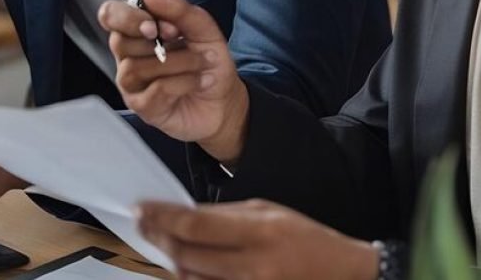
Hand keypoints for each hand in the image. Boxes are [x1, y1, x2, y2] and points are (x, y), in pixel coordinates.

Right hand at [98, 0, 249, 163]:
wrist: (225, 99)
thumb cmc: (209, 62)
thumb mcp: (202, 27)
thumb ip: (177, 8)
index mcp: (138, 31)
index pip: (110, 15)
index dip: (127, 17)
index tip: (154, 23)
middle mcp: (129, 56)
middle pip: (118, 41)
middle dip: (157, 39)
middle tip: (181, 39)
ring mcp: (133, 84)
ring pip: (136, 68)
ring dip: (178, 62)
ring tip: (200, 63)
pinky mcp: (143, 107)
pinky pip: (155, 90)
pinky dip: (184, 82)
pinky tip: (199, 81)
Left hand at [138, 199, 379, 279]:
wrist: (339, 272)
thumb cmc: (302, 237)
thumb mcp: (266, 211)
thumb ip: (224, 215)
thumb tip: (183, 214)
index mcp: (258, 231)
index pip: (196, 224)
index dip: (162, 217)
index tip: (141, 208)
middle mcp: (253, 265)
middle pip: (187, 254)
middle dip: (158, 237)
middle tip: (141, 224)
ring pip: (191, 278)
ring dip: (171, 260)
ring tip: (161, 242)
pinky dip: (191, 278)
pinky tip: (183, 265)